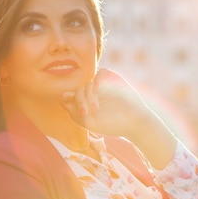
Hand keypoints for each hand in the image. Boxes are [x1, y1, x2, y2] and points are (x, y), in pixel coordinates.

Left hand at [60, 67, 175, 167]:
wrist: (135, 122)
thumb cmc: (114, 125)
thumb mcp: (90, 123)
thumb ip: (74, 112)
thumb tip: (62, 98)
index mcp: (86, 104)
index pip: (70, 98)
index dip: (69, 102)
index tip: (79, 113)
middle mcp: (92, 94)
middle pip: (77, 91)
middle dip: (79, 102)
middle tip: (86, 113)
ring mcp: (102, 86)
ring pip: (86, 84)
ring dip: (87, 96)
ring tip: (95, 109)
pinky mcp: (112, 79)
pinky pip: (99, 73)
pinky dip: (97, 80)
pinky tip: (98, 89)